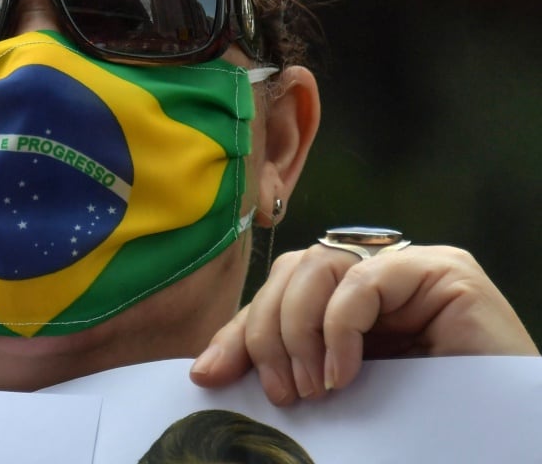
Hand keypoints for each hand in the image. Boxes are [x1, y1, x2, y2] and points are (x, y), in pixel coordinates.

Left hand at [189, 244, 538, 403]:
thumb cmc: (421, 421)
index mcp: (345, 301)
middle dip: (266, 333)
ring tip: (314, 389)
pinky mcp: (442, 271)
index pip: (276, 294)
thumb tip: (207, 368)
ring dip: (298, 331)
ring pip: (317, 266)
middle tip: (281, 394)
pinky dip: (339, 328)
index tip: (208, 374)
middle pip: (290, 272)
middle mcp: (374, 275)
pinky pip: (365, 280)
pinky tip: (343, 374)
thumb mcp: (333, 390)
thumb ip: (286, 368)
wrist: (501, 441)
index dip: (238, 331)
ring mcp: (408, 267)